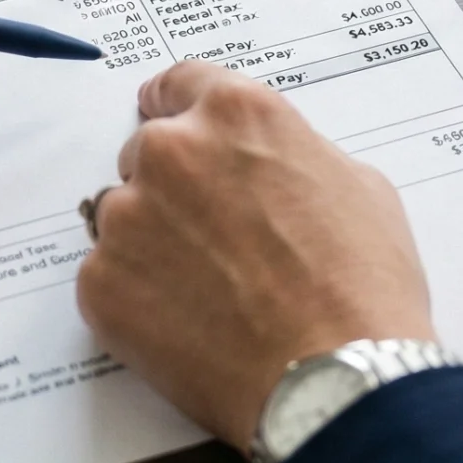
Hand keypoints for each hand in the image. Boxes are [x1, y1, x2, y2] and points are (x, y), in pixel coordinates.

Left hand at [76, 61, 433, 448]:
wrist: (334, 378)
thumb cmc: (360, 288)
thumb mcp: (359, 187)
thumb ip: (295, 155)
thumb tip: (272, 167)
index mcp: (237, 115)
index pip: (180, 84)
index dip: (176, 105)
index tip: (164, 115)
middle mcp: (172, 152)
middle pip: (147, 152)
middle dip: (173, 187)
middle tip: (215, 237)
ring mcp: (128, 219)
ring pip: (122, 217)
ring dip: (151, 242)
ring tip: (208, 292)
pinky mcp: (101, 285)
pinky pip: (107, 278)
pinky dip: (137, 298)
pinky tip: (189, 325)